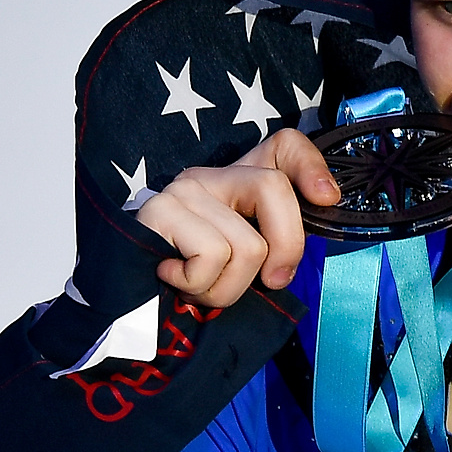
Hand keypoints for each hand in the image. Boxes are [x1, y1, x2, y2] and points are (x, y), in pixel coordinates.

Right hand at [135, 129, 341, 306]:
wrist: (125, 305)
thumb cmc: (190, 284)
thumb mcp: (241, 265)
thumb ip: (272, 247)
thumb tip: (297, 249)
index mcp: (236, 182)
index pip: (283, 146)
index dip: (311, 165)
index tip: (327, 199)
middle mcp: (210, 176)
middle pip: (273, 190)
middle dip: (285, 250)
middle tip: (267, 283)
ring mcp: (184, 190)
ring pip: (247, 244)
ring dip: (229, 288)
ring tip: (201, 288)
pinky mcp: (159, 211)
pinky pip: (211, 255)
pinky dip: (198, 284)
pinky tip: (172, 277)